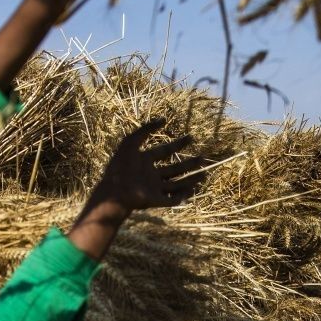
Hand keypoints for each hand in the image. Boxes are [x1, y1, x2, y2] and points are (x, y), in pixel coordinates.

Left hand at [65, 119, 207, 260]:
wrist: (115, 190)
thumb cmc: (121, 166)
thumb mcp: (131, 141)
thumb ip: (146, 129)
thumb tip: (163, 119)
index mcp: (144, 161)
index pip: (164, 151)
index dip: (177, 144)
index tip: (191, 137)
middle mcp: (151, 175)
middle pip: (174, 168)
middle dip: (189, 163)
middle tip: (202, 156)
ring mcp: (154, 188)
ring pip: (177, 184)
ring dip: (191, 179)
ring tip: (205, 173)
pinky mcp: (156, 200)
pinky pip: (173, 198)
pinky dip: (184, 194)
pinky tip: (194, 189)